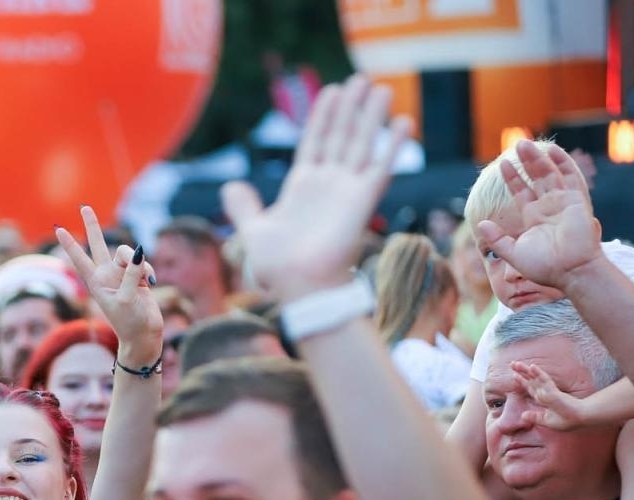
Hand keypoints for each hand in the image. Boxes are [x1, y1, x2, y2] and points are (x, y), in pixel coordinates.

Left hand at [55, 205, 159, 354]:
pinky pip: (142, 262)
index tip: (57, 228)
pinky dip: (148, 270)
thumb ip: (132, 274)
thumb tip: (138, 253)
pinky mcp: (137, 276)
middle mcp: (106, 275)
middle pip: (98, 244)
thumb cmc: (129, 322)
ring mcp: (122, 274)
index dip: (70, 244)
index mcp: (96, 282)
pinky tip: (152, 283)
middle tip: (84, 207)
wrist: (143, 335)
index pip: (79, 259)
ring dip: (137, 262)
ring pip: (127, 253)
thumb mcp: (128, 299)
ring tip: (144, 279)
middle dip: (92, 226)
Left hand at [221, 77, 408, 299]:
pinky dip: (393, 145)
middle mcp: (328, 184)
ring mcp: (347, 190)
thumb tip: (230, 186)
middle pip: (342, 136)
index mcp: (302, 187)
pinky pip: (381, 167)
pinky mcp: (363, 200)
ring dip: (371, 116)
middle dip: (351, 108)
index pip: (315, 142)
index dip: (323, 117)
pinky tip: (403, 122)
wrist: (298, 286)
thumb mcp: (253, 229)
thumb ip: (244, 206)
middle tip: (361, 79)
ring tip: (381, 89)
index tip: (331, 92)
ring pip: (362, 144)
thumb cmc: (277, 267)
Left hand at [473, 140, 601, 289]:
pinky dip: (563, 163)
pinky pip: (570, 177)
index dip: (513, 177)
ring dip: (539, 158)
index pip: (521, 191)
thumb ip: (496, 239)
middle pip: (535, 178)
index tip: (503, 164)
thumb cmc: (543, 267)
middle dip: (527, 161)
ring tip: (525, 144)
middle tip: (517, 144)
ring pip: (550, 174)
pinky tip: (552, 150)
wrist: (570, 272)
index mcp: (533, 217)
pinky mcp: (577, 201)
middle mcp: (548, 207)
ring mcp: (563, 202)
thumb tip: (480, 224)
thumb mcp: (513, 253)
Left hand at [511, 360, 589, 428]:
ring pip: (536, 378)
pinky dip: (538, 374)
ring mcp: (549, 391)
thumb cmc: (567, 420)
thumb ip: (535, 417)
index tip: (514, 375)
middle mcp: (545, 392)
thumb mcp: (547, 420)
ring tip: (515, 363)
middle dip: (521, 372)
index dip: (522, 381)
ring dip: (526, 370)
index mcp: (544, 398)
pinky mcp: (553, 392)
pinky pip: (545, 381)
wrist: (580, 419)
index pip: (531, 388)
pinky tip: (532, 367)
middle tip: (512, 363)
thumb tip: (522, 415)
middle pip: (531, 380)